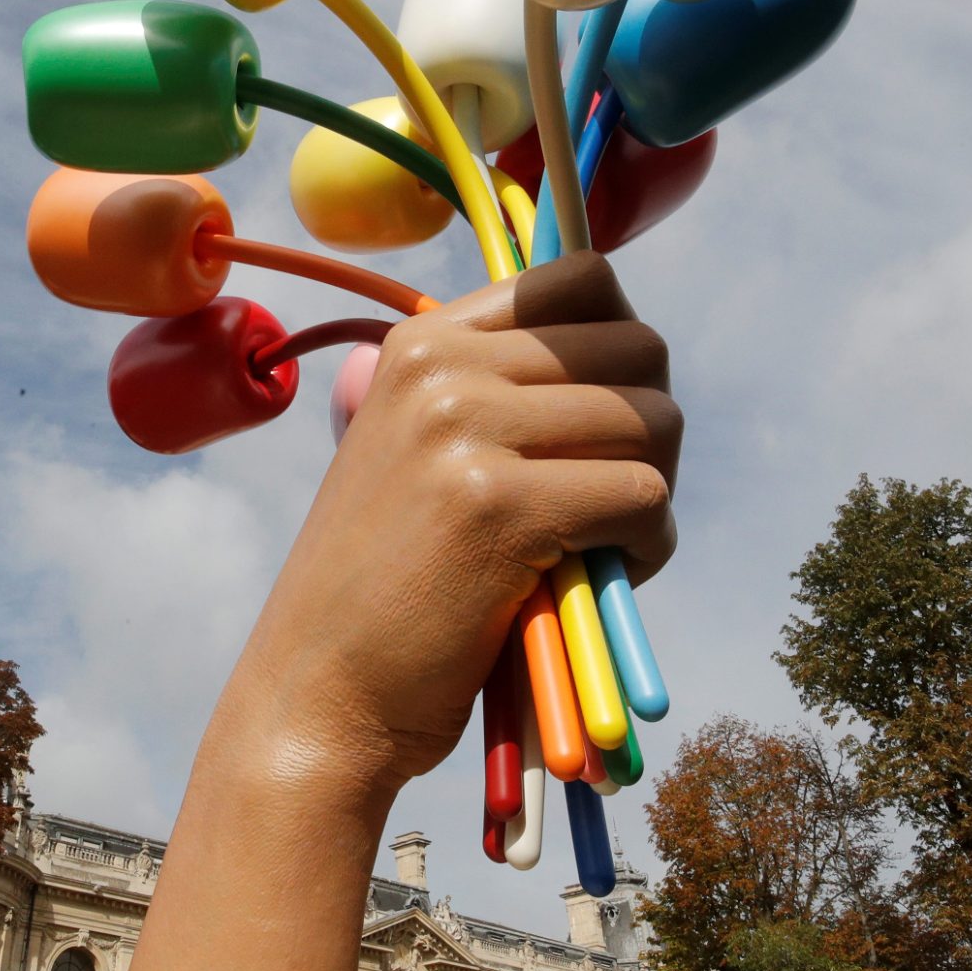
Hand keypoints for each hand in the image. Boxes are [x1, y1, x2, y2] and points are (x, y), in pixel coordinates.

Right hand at [238, 249, 680, 799]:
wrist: (319, 694)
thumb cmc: (386, 590)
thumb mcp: (420, 454)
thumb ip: (499, 395)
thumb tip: (637, 349)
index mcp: (420, 343)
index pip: (580, 277)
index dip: (621, 348)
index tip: (599, 420)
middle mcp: (440, 367)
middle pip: (637, 349)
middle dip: (649, 430)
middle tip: (608, 501)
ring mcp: (465, 429)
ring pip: (652, 421)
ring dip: (651, 492)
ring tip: (598, 546)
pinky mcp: (501, 508)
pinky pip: (644, 496)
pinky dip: (647, 546)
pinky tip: (597, 581)